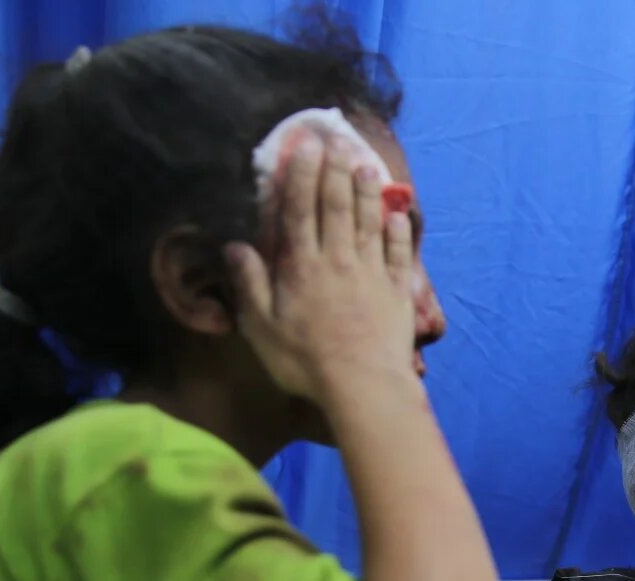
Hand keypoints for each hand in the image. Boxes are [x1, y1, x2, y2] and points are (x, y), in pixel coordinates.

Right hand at [224, 131, 417, 401]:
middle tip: (337, 140)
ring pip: (368, 223)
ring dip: (366, 192)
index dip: (301, 177)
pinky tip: (396, 215)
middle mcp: (338, 261)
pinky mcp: (398, 292)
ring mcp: (371, 273)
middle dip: (334, 171)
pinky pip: (399, 254)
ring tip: (366, 164)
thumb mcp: (262, 327)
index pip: (300, 212)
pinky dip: (398, 232)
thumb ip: (250, 284)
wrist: (363, 386)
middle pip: (336, 207)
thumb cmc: (305, 361)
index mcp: (302, 267)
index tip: (304, 147)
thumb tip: (235, 245)